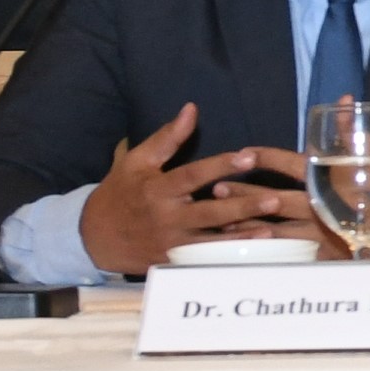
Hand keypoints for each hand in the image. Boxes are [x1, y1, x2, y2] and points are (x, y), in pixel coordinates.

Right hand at [75, 105, 317, 274]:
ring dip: (242, 236)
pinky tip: (253, 253)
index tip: (248, 156)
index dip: (220, 165)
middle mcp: (166, 217)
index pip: (193, 175)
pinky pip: (205, 259)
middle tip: (275, 198)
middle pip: (210, 212)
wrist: (94, 237)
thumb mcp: (137, 161)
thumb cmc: (120, 192)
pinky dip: (228, 256)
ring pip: (212, 241)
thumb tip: (192, 108)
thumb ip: (167, 137)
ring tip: (271, 230)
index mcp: (157, 188)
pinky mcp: (174, 262)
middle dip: (243, 206)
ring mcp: (171, 243)